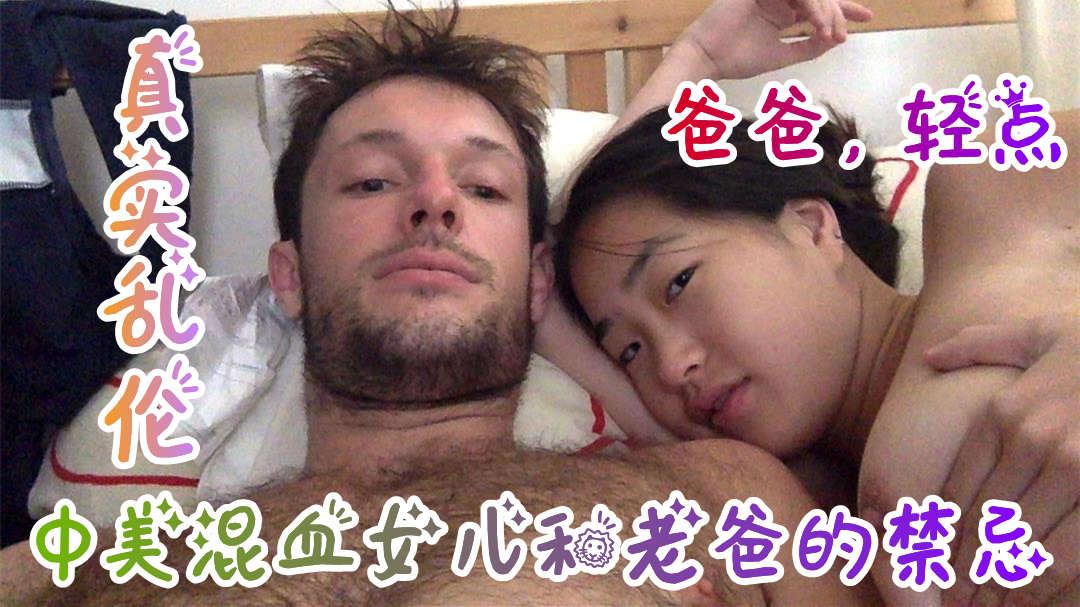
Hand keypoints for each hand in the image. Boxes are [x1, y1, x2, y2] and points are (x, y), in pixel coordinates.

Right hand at [678, 0, 872, 79]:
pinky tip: (817, 24)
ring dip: (826, 12)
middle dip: (838, 13)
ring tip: (829, 33)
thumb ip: (808, 47)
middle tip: (842, 34)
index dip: (843, 8)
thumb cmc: (736, 59)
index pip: (818, 4)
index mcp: (780, 12)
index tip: (866, 18)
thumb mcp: (781, 56)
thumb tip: (838, 39)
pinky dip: (812, 6)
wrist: (707, 59)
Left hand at [925, 317, 1078, 605]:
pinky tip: (1028, 596)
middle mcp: (1036, 442)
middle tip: (949, 594)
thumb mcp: (1040, 331)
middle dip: (960, 566)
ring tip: (983, 603)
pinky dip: (1042, 585)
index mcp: (1007, 411)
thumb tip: (930, 358)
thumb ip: (981, 344)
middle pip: (981, 522)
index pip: (957, 485)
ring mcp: (1077, 470)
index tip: (925, 556)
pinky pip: (1066, 556)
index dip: (937, 529)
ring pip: (1019, 546)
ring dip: (996, 582)